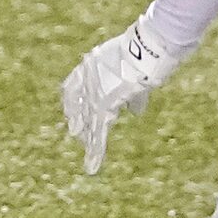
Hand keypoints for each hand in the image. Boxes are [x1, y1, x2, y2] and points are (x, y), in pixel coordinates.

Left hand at [61, 19, 186, 174]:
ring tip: (89, 162)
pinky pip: (98, 133)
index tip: (73, 114)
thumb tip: (136, 111)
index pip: (72, 87)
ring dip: (90, 145)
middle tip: (78, 135)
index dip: (72, 102)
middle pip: (78, 108)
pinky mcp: (103, 106)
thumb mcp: (133, 72)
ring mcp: (93, 94)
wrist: (145, 50)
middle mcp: (87, 81)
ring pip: (90, 125)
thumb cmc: (144, 54)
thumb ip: (133, 96)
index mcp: (91, 67)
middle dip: (79, 123)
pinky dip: (96, 151)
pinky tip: (93, 166)